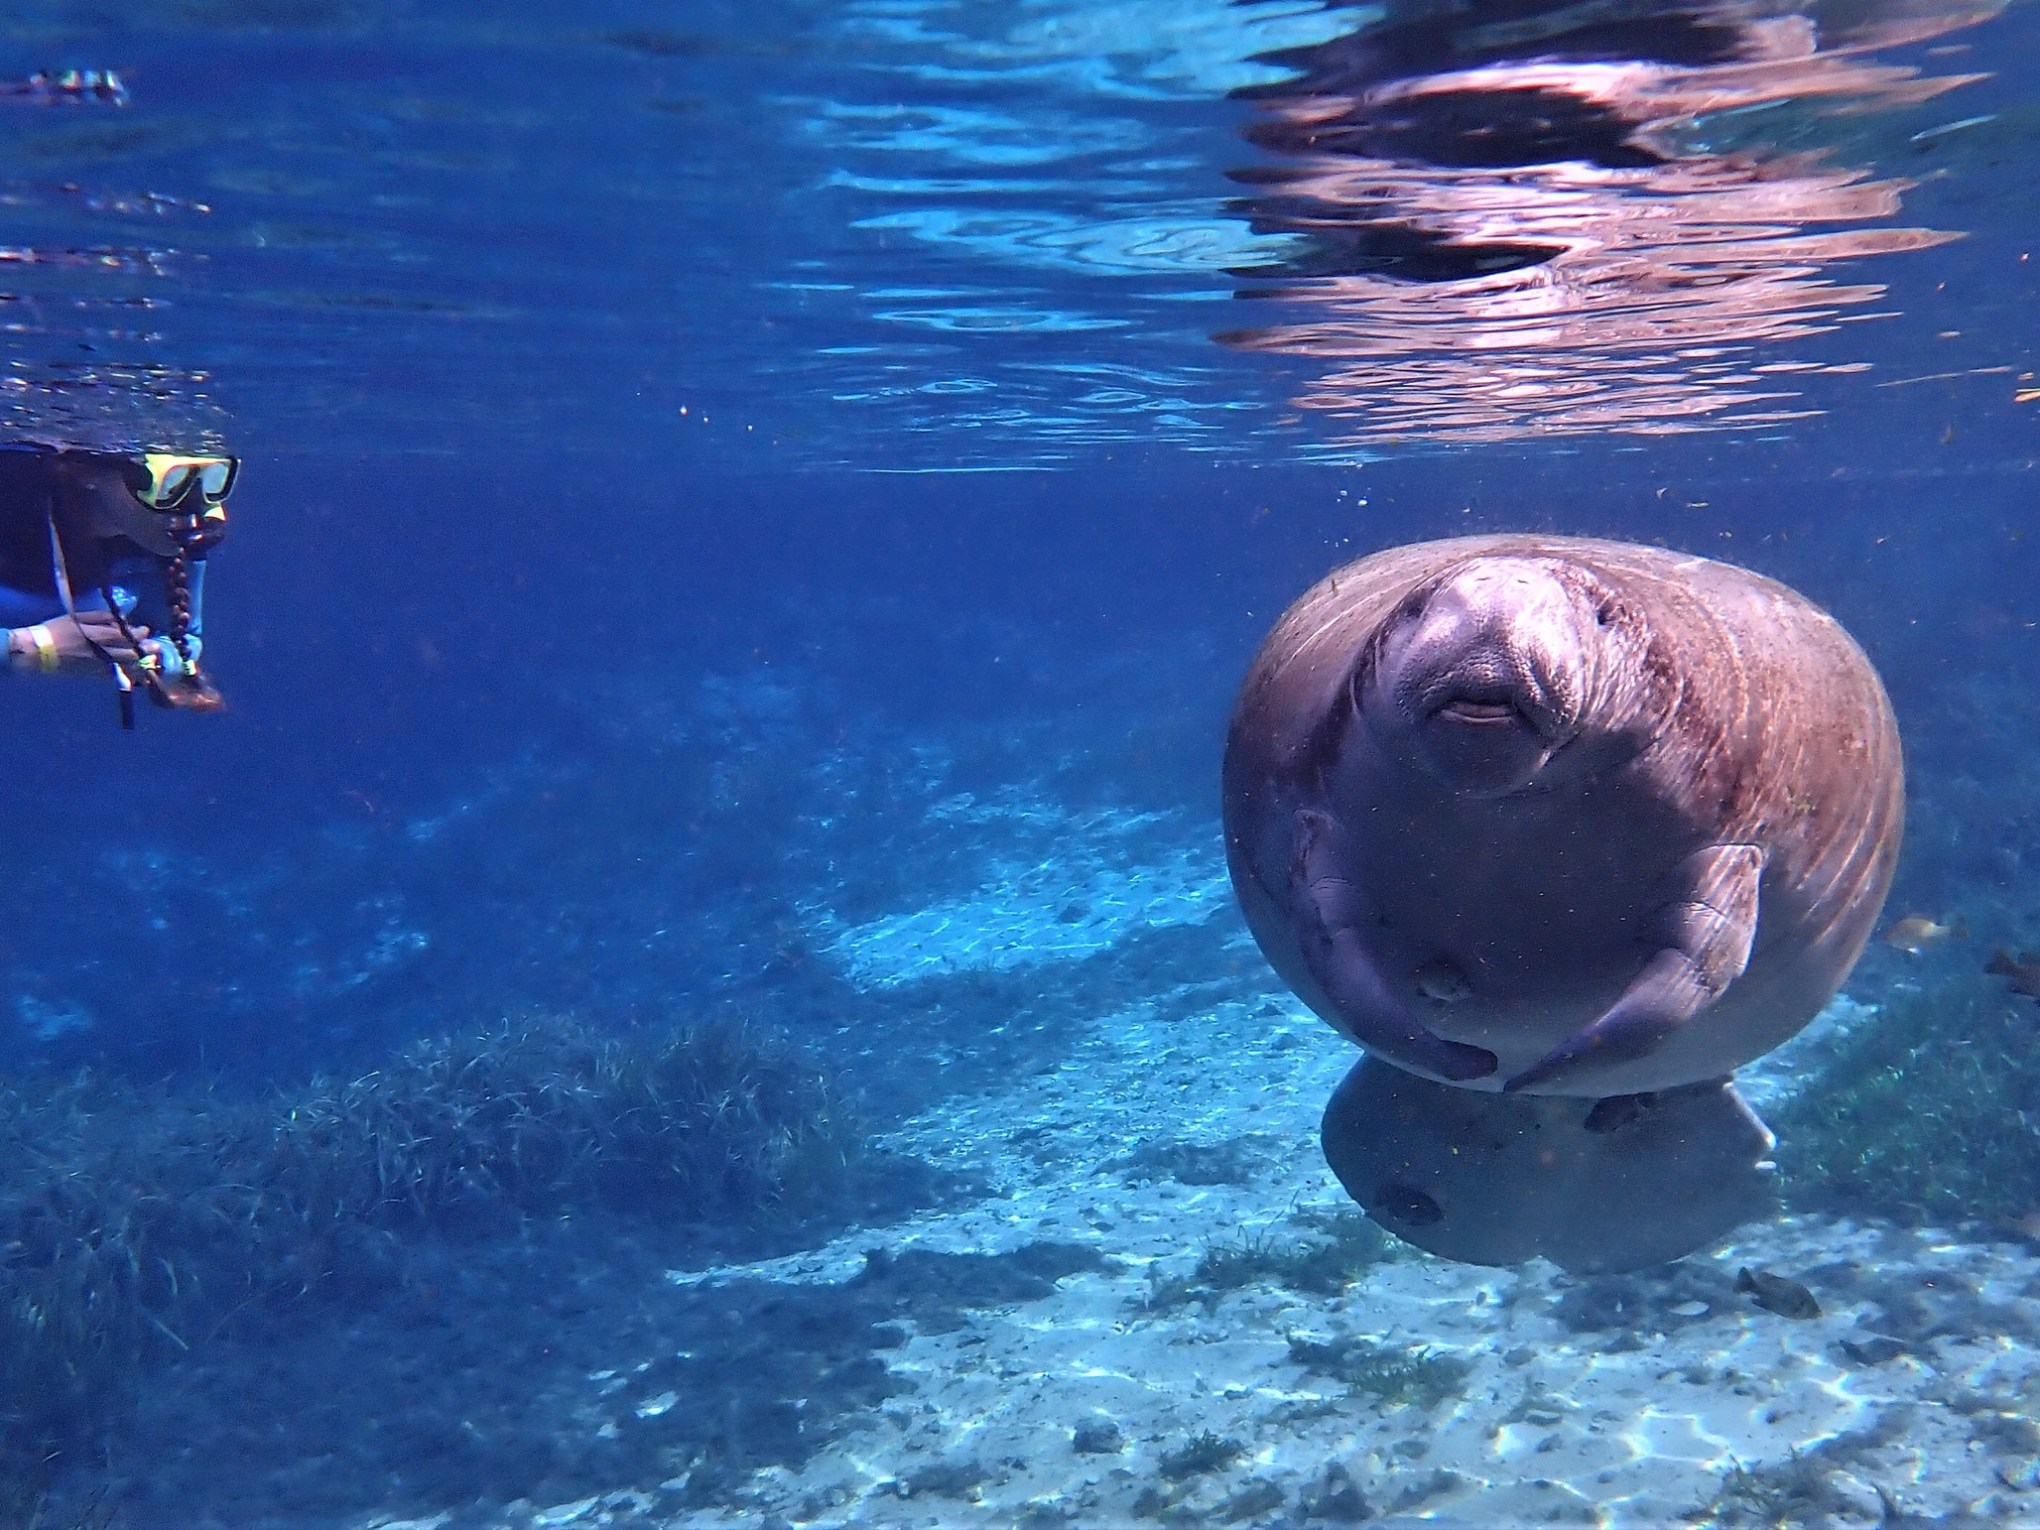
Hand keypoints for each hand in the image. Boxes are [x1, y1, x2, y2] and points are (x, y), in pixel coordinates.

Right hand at [9, 611, 150, 674]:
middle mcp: (102, 651)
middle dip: (144, 649)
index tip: (146, 630)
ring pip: (125, 665)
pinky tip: (137, 673)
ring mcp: (99, 664)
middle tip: (156, 647)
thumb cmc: (57, 630)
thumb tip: (122, 618)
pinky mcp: (94, 673)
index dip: (138, 634)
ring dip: (140, 663)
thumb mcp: (78, 617)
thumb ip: (102, 617)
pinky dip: (128, 673)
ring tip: (151, 661)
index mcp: (98, 635)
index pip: (125, 635)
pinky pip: (115, 674)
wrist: (39, 651)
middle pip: (129, 651)